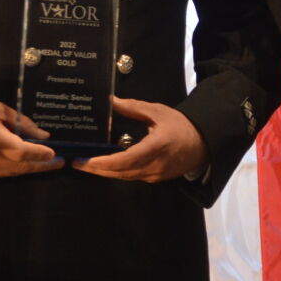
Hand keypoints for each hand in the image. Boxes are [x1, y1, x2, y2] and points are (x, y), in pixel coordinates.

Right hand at [0, 99, 61, 179]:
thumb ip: (22, 123)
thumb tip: (42, 136)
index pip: (21, 151)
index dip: (39, 154)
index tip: (54, 154)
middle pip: (21, 166)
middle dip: (42, 165)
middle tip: (59, 163)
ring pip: (12, 173)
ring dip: (29, 168)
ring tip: (45, 163)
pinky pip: (1, 174)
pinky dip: (14, 169)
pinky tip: (23, 163)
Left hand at [74, 96, 209, 182]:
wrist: (204, 143)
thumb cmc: (181, 125)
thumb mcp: (158, 112)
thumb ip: (134, 108)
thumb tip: (111, 101)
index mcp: (156, 147)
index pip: (124, 160)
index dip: (103, 163)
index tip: (85, 160)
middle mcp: (155, 165)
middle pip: (120, 173)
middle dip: (96, 169)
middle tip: (76, 163)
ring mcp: (156, 175)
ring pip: (124, 177)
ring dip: (105, 172)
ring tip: (86, 164)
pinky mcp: (156, 179)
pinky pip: (132, 177)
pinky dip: (117, 172)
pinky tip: (106, 165)